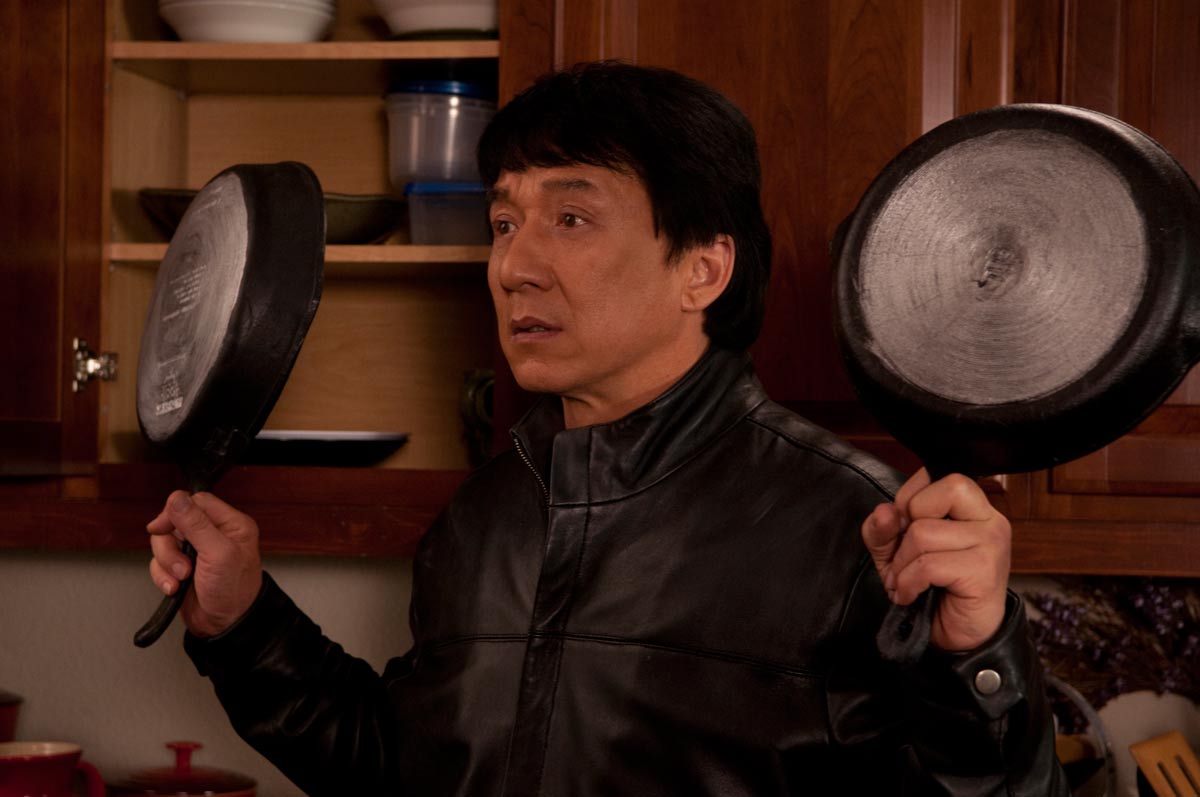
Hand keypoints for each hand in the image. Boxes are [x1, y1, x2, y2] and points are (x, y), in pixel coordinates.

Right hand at [146, 490, 263, 637]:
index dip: (177, 512)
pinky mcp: (182, 568)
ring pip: (164, 542)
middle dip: (171, 545)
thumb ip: (197, 524)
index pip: (196, 501)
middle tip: (183, 564)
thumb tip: (177, 499)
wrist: (225, 626)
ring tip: (182, 578)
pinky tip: (175, 588)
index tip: (164, 526)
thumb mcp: (219, 554)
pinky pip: (159, 563)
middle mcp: (214, 534)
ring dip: (167, 563)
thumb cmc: (235, 592)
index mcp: (230, 524)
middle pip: (175, 521)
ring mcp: (196, 552)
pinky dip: (163, 576)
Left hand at [862, 469, 1010, 651]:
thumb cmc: (932, 588)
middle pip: (936, 494)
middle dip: (907, 529)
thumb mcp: (895, 552)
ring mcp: (991, 544)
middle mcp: (989, 519)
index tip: (906, 529)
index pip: (938, 475)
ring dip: (902, 565)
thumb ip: (883, 528)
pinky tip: (913, 594)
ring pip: (923, 533)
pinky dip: (908, 584)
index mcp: (973, 507)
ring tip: (908, 582)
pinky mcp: (984, 572)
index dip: (910, 499)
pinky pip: (928, 565)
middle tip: (908, 557)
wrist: (959, 638)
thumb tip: (884, 512)